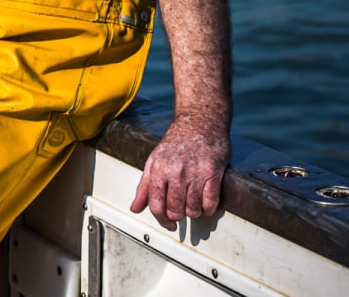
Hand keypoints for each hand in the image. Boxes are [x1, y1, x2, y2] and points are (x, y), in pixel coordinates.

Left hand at [130, 114, 229, 229]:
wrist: (199, 123)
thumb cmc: (176, 143)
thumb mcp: (154, 161)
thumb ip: (144, 187)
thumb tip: (135, 208)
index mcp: (158, 170)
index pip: (156, 206)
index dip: (162, 220)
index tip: (168, 225)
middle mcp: (176, 173)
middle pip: (176, 211)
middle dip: (178, 217)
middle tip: (181, 212)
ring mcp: (195, 173)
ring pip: (193, 210)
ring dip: (194, 212)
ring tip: (193, 205)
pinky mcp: (213, 173)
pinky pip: (211, 202)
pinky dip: (209, 209)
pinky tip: (206, 204)